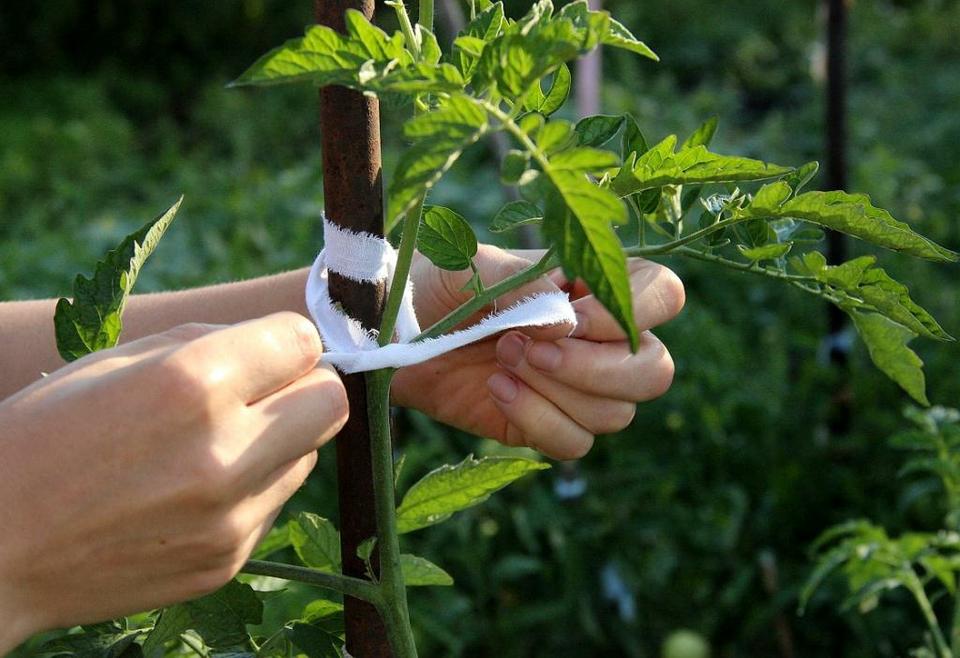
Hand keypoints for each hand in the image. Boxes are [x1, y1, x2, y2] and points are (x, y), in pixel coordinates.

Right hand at [0, 313, 346, 650]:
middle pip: (331, 402)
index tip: (269, 349)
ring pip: (308, 456)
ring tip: (215, 444)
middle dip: (306, 387)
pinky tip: (195, 490)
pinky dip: (253, 488)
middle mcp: (224, 454)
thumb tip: (284, 344)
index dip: (287, 340)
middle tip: (265, 391)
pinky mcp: (227, 561)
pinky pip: (274, 504)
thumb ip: (211, 343)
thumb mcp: (116, 361)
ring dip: (279, 440)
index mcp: (192, 385)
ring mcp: (230, 518)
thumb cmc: (45, 435)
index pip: (305, 342)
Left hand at [392, 246, 683, 459]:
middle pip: (655, 370)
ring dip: (555, 391)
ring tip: (500, 359)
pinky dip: (537, 421)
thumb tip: (567, 325)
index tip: (570, 316)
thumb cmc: (438, 284)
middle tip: (525, 348)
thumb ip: (524, 288)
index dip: (632, 312)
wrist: (391, 332)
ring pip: (617, 413)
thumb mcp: (474, 269)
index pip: (662, 295)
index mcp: (595, 285)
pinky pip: (574, 444)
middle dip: (595, 368)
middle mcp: (599, 339)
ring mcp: (577, 388)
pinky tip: (496, 390)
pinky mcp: (547, 425)